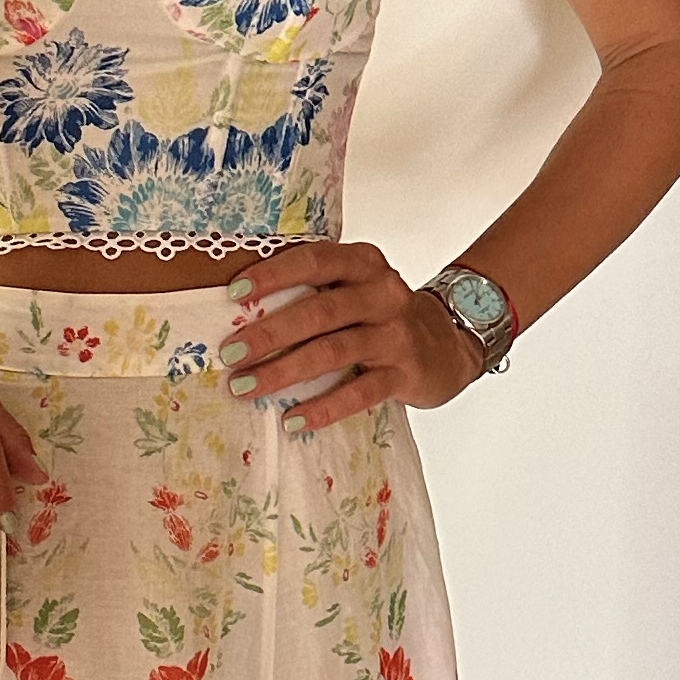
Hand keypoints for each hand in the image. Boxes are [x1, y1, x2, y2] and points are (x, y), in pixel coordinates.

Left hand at [218, 242, 481, 433]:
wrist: (449, 343)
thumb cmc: (381, 315)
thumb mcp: (355, 288)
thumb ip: (314, 290)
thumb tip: (240, 310)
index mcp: (363, 264)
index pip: (314, 260)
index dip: (273, 275)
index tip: (234, 294)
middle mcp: (382, 294)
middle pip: (320, 311)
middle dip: (269, 333)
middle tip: (230, 352)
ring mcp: (395, 335)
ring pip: (334, 352)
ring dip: (284, 371)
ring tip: (245, 387)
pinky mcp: (405, 374)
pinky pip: (359, 393)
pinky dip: (323, 408)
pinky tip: (293, 419)